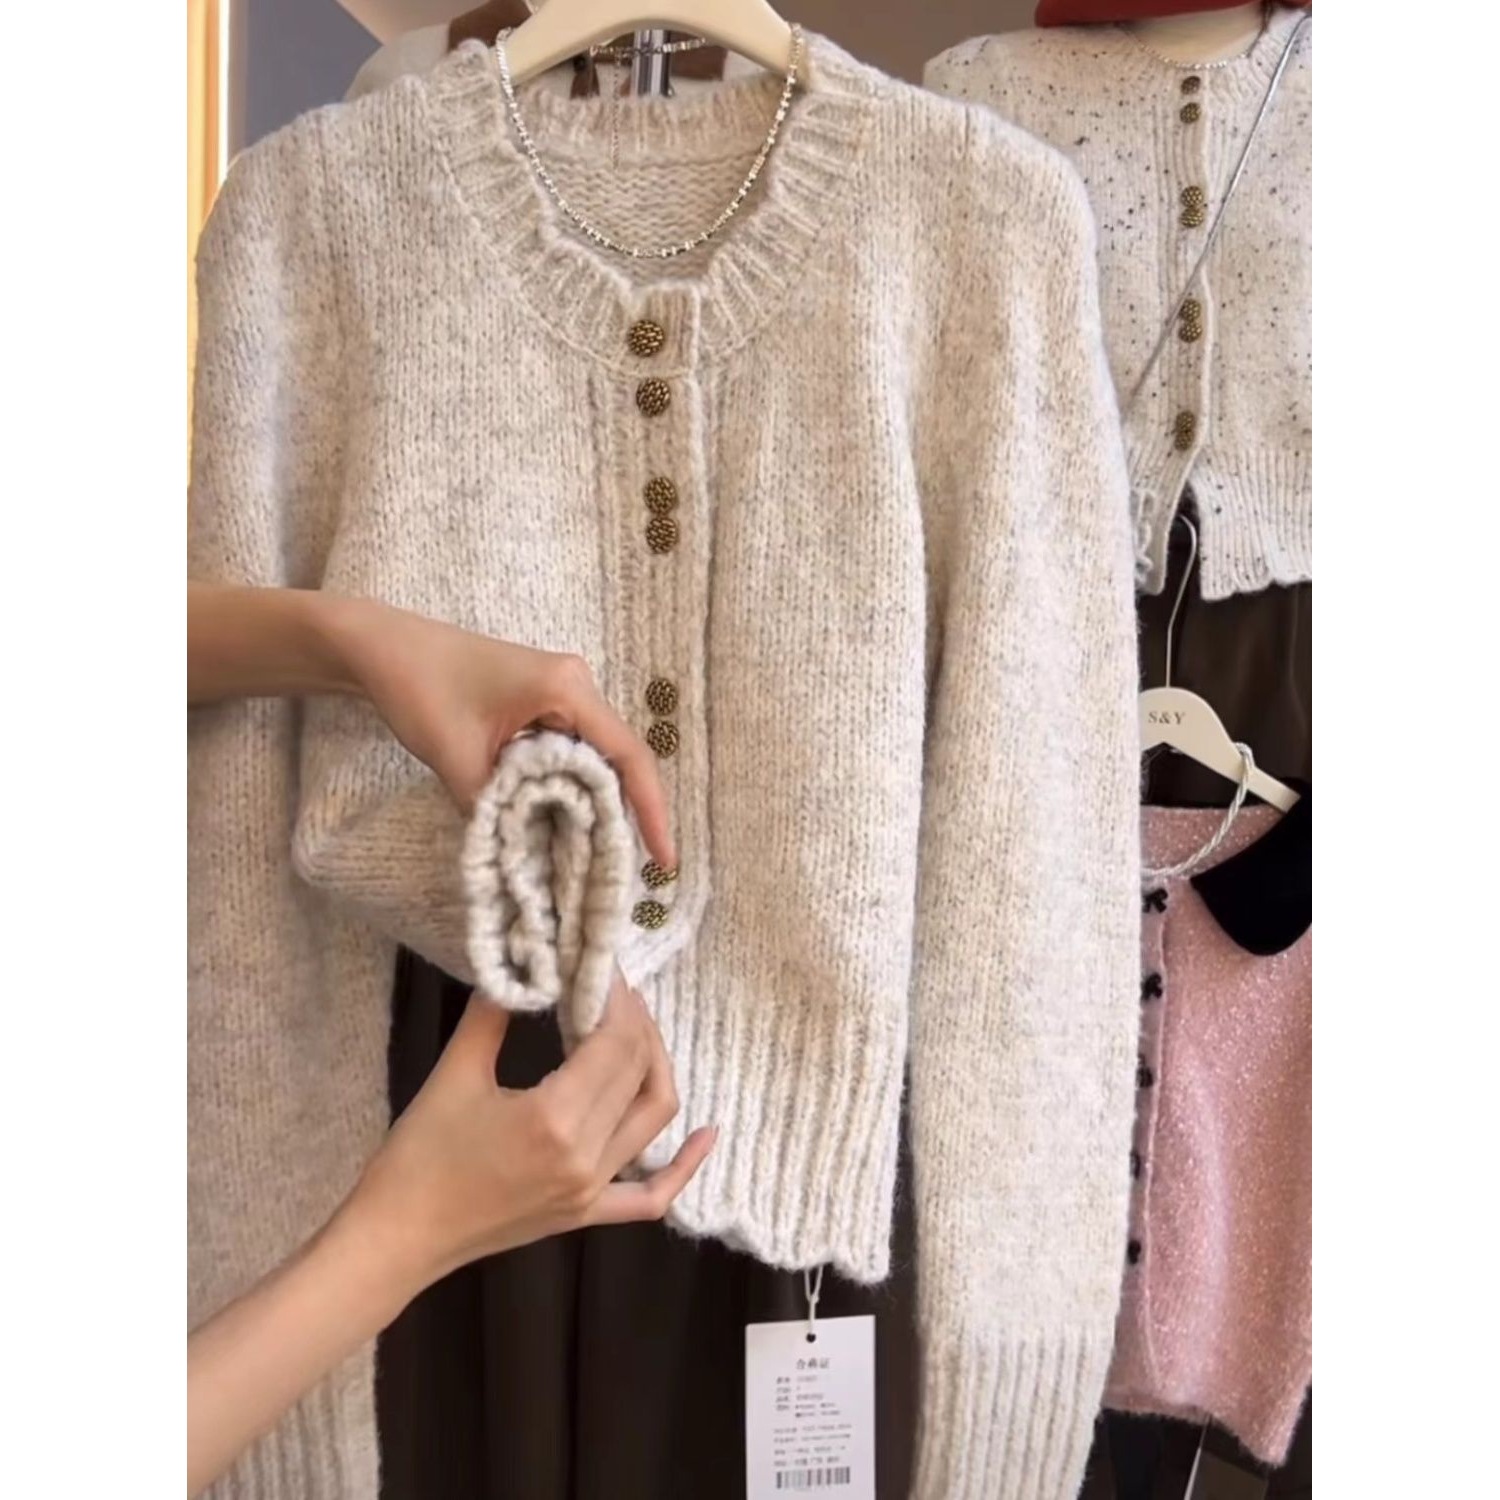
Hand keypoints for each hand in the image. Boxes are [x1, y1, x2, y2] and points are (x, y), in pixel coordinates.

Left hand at [332, 600, 674, 866]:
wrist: (382, 648)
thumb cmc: (419, 688)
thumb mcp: (458, 758)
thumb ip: (497, 811)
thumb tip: (527, 860)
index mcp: (567, 689)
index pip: (627, 756)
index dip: (651, 811)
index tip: (664, 860)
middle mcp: (576, 686)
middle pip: (619, 760)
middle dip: (627, 816)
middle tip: (630, 873)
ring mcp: (561, 693)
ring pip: (595, 759)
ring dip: (597, 806)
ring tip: (602, 859)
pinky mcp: (541, 704)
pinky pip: (570, 752)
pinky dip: (570, 790)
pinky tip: (565, 825)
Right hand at [344, 971, 714, 1290]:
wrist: (397, 1237)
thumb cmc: (418, 1155)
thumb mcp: (454, 1072)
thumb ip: (494, 1013)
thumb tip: (524, 964)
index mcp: (555, 1119)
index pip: (614, 1043)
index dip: (617, 998)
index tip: (603, 966)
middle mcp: (586, 1157)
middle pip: (639, 1072)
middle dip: (634, 1022)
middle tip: (612, 989)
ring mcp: (591, 1191)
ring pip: (654, 1118)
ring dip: (656, 1066)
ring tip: (638, 1029)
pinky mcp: (586, 1216)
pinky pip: (652, 1197)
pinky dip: (685, 1165)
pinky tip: (707, 1133)